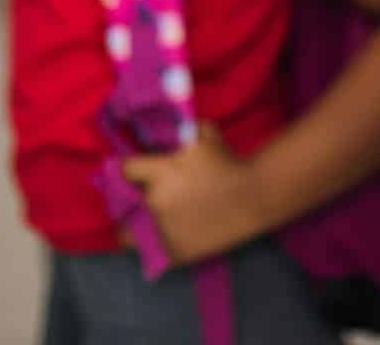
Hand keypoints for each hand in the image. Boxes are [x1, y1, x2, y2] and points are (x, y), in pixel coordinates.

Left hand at [120, 125, 271, 265]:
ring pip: (140, 230)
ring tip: (167, 218)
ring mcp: (165, 229)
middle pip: (134, 201)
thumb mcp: (203, 134)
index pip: (125, 170)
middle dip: (144, 196)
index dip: (132, 170)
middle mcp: (156, 201)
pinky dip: (165, 242)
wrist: (254, 195)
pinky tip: (176, 234)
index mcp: (159, 172)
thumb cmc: (228, 162)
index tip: (138, 172)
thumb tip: (162, 129)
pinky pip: (158, 251)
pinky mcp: (176, 251)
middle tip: (159, 195)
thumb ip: (178, 132)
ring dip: (150, 222)